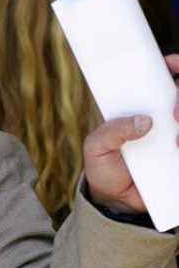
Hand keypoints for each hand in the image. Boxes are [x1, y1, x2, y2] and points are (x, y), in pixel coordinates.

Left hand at [83, 54, 178, 213]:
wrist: (116, 204)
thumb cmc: (104, 168)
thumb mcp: (97, 147)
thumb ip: (113, 130)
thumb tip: (145, 121)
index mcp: (142, 107)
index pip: (164, 77)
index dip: (175, 65)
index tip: (174, 64)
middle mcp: (165, 117)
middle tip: (176, 113)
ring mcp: (178, 134)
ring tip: (176, 141)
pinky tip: (178, 150)